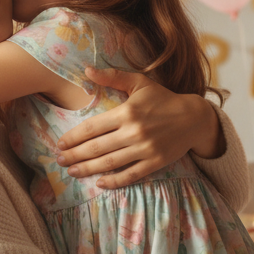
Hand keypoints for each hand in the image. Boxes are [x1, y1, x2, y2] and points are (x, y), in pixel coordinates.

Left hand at [55, 67, 222, 188]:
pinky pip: (130, 175)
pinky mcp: (155, 162)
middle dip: (74, 155)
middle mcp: (134, 132)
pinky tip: (100, 183)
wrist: (193, 118)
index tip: (60, 143)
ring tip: (71, 171)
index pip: (92, 127)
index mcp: (127, 112)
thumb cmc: (163, 99)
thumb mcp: (140, 83)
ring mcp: (145, 149)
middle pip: (96, 148)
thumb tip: (86, 70)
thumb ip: (113, 77)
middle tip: (59, 160)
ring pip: (109, 163)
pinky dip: (114, 181)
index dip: (73, 137)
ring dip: (87, 169)